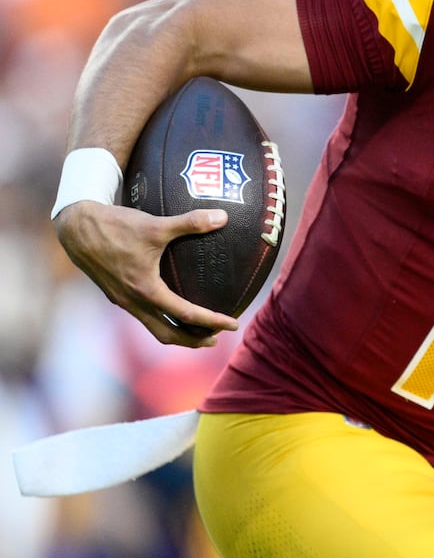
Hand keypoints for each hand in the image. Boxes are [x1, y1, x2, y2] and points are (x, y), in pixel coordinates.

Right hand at [54, 201, 237, 346]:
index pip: (186, 315)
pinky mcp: (116, 294)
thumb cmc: (115, 226)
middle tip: (217, 338)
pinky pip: (142, 315)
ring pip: (152, 327)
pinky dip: (161, 318)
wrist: (76, 228)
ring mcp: (122, 300)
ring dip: (176, 332)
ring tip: (198, 330)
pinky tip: (171, 306)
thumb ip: (191, 222)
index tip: (233, 324)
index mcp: (145, 290)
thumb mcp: (155, 224)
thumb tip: (224, 217)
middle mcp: (133, 301)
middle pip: (167, 334)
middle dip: (193, 340)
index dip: (212, 321)